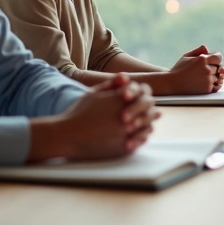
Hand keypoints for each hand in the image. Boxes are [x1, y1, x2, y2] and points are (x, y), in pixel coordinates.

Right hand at [41, 75, 159, 160]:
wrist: (68, 136)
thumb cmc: (79, 113)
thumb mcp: (93, 94)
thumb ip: (111, 84)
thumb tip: (126, 77)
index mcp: (118, 100)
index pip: (143, 92)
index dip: (144, 95)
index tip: (143, 98)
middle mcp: (125, 115)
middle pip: (149, 109)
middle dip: (150, 109)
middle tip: (155, 112)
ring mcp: (125, 132)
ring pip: (148, 126)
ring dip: (149, 123)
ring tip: (150, 123)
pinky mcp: (123, 147)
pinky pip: (141, 141)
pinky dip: (143, 137)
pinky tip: (142, 135)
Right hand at [168, 48, 223, 94]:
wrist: (171, 84)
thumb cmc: (178, 69)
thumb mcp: (186, 56)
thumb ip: (198, 51)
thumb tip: (208, 49)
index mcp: (202, 59)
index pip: (218, 57)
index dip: (216, 59)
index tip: (212, 61)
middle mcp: (206, 69)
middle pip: (219, 67)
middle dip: (214, 68)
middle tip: (206, 70)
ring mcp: (207, 80)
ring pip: (218, 77)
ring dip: (214, 77)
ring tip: (203, 77)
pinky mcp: (207, 89)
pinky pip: (217, 86)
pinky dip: (214, 84)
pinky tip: (207, 83)